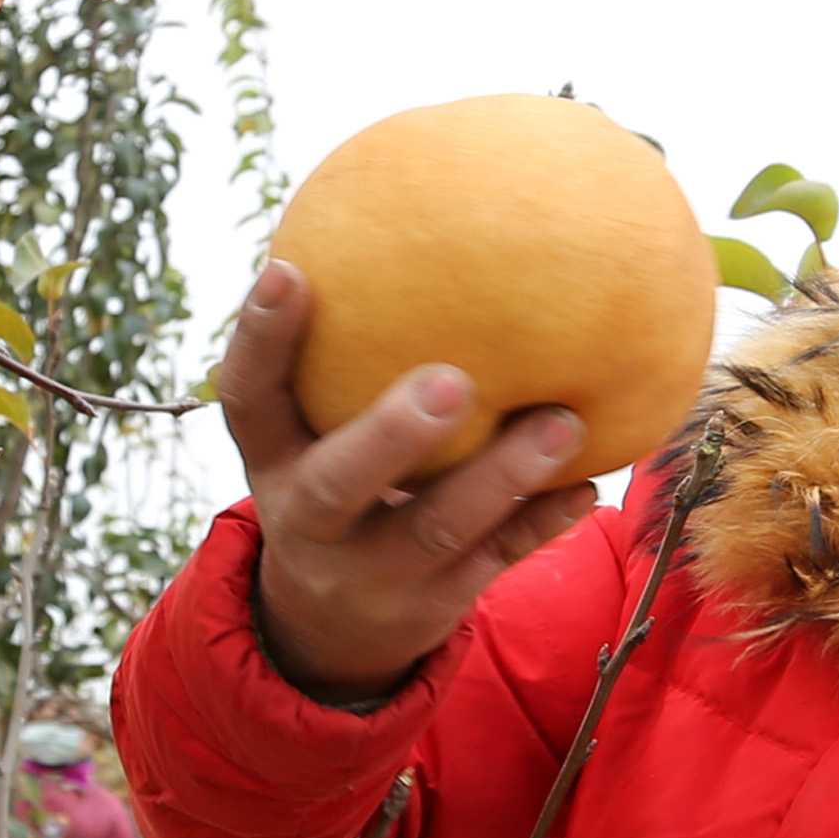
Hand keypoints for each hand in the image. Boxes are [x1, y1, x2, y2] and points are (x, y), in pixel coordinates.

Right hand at [214, 259, 604, 699]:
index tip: (289, 268)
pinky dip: (543, 522)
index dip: (262, 340)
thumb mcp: (312, 429)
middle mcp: (310, 521)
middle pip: (338, 484)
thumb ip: (347, 350)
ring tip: (562, 422)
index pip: (250, 399)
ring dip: (502, 476)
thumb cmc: (334, 478)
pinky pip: (495, 562)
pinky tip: (587, 485)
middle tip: (452, 381)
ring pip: (436, 528)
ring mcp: (371, 572)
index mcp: (273, 462)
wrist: (329, 625)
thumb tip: (421, 212)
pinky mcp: (432, 606)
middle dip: (391, 437)